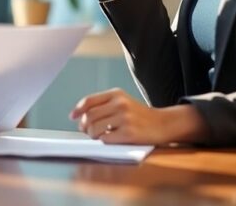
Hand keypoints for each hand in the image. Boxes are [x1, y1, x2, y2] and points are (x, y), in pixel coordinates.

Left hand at [70, 88, 206, 145]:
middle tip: (87, 131)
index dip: (78, 110)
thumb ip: (103, 106)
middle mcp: (120, 104)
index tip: (72, 117)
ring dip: (92, 135)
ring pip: (94, 128)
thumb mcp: (122, 102)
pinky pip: (105, 139)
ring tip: (98, 136)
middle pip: (89, 116)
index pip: (89, 101)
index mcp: (116, 94)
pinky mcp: (129, 133)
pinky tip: (110, 139)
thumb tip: (78, 117)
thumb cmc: (138, 115)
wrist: (162, 123)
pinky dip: (104, 141)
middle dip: (84, 126)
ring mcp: (125, 118)